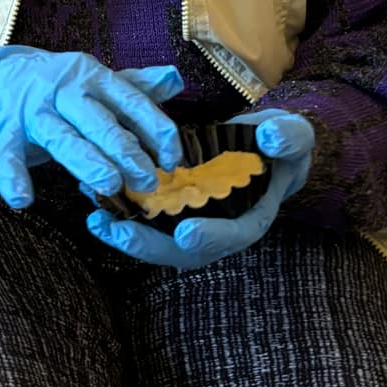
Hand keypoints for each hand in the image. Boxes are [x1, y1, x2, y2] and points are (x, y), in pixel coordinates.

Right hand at [0, 48, 183, 209]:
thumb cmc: (55, 86)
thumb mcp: (95, 80)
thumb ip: (134, 86)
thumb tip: (174, 80)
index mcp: (93, 78)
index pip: (131, 101)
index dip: (155, 129)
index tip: (172, 158)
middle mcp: (65, 91)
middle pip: (99, 122)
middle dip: (126, 151)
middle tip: (148, 180)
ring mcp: (33, 111)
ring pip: (63, 138)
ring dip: (86, 161)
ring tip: (109, 185)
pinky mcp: (4, 131)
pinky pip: (8, 156)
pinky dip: (12, 177)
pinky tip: (22, 200)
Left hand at [85, 107, 314, 269]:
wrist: (264, 147)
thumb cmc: (281, 145)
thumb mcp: (293, 137)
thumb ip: (288, 138)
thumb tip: (271, 136)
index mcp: (249, 219)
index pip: (230, 236)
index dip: (210, 238)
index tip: (186, 234)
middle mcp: (216, 228)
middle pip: (182, 250)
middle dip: (151, 244)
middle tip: (122, 234)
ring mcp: (190, 221)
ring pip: (156, 238)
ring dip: (125, 233)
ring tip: (97, 218)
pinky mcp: (170, 208)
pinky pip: (143, 217)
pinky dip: (120, 211)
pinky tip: (93, 195)